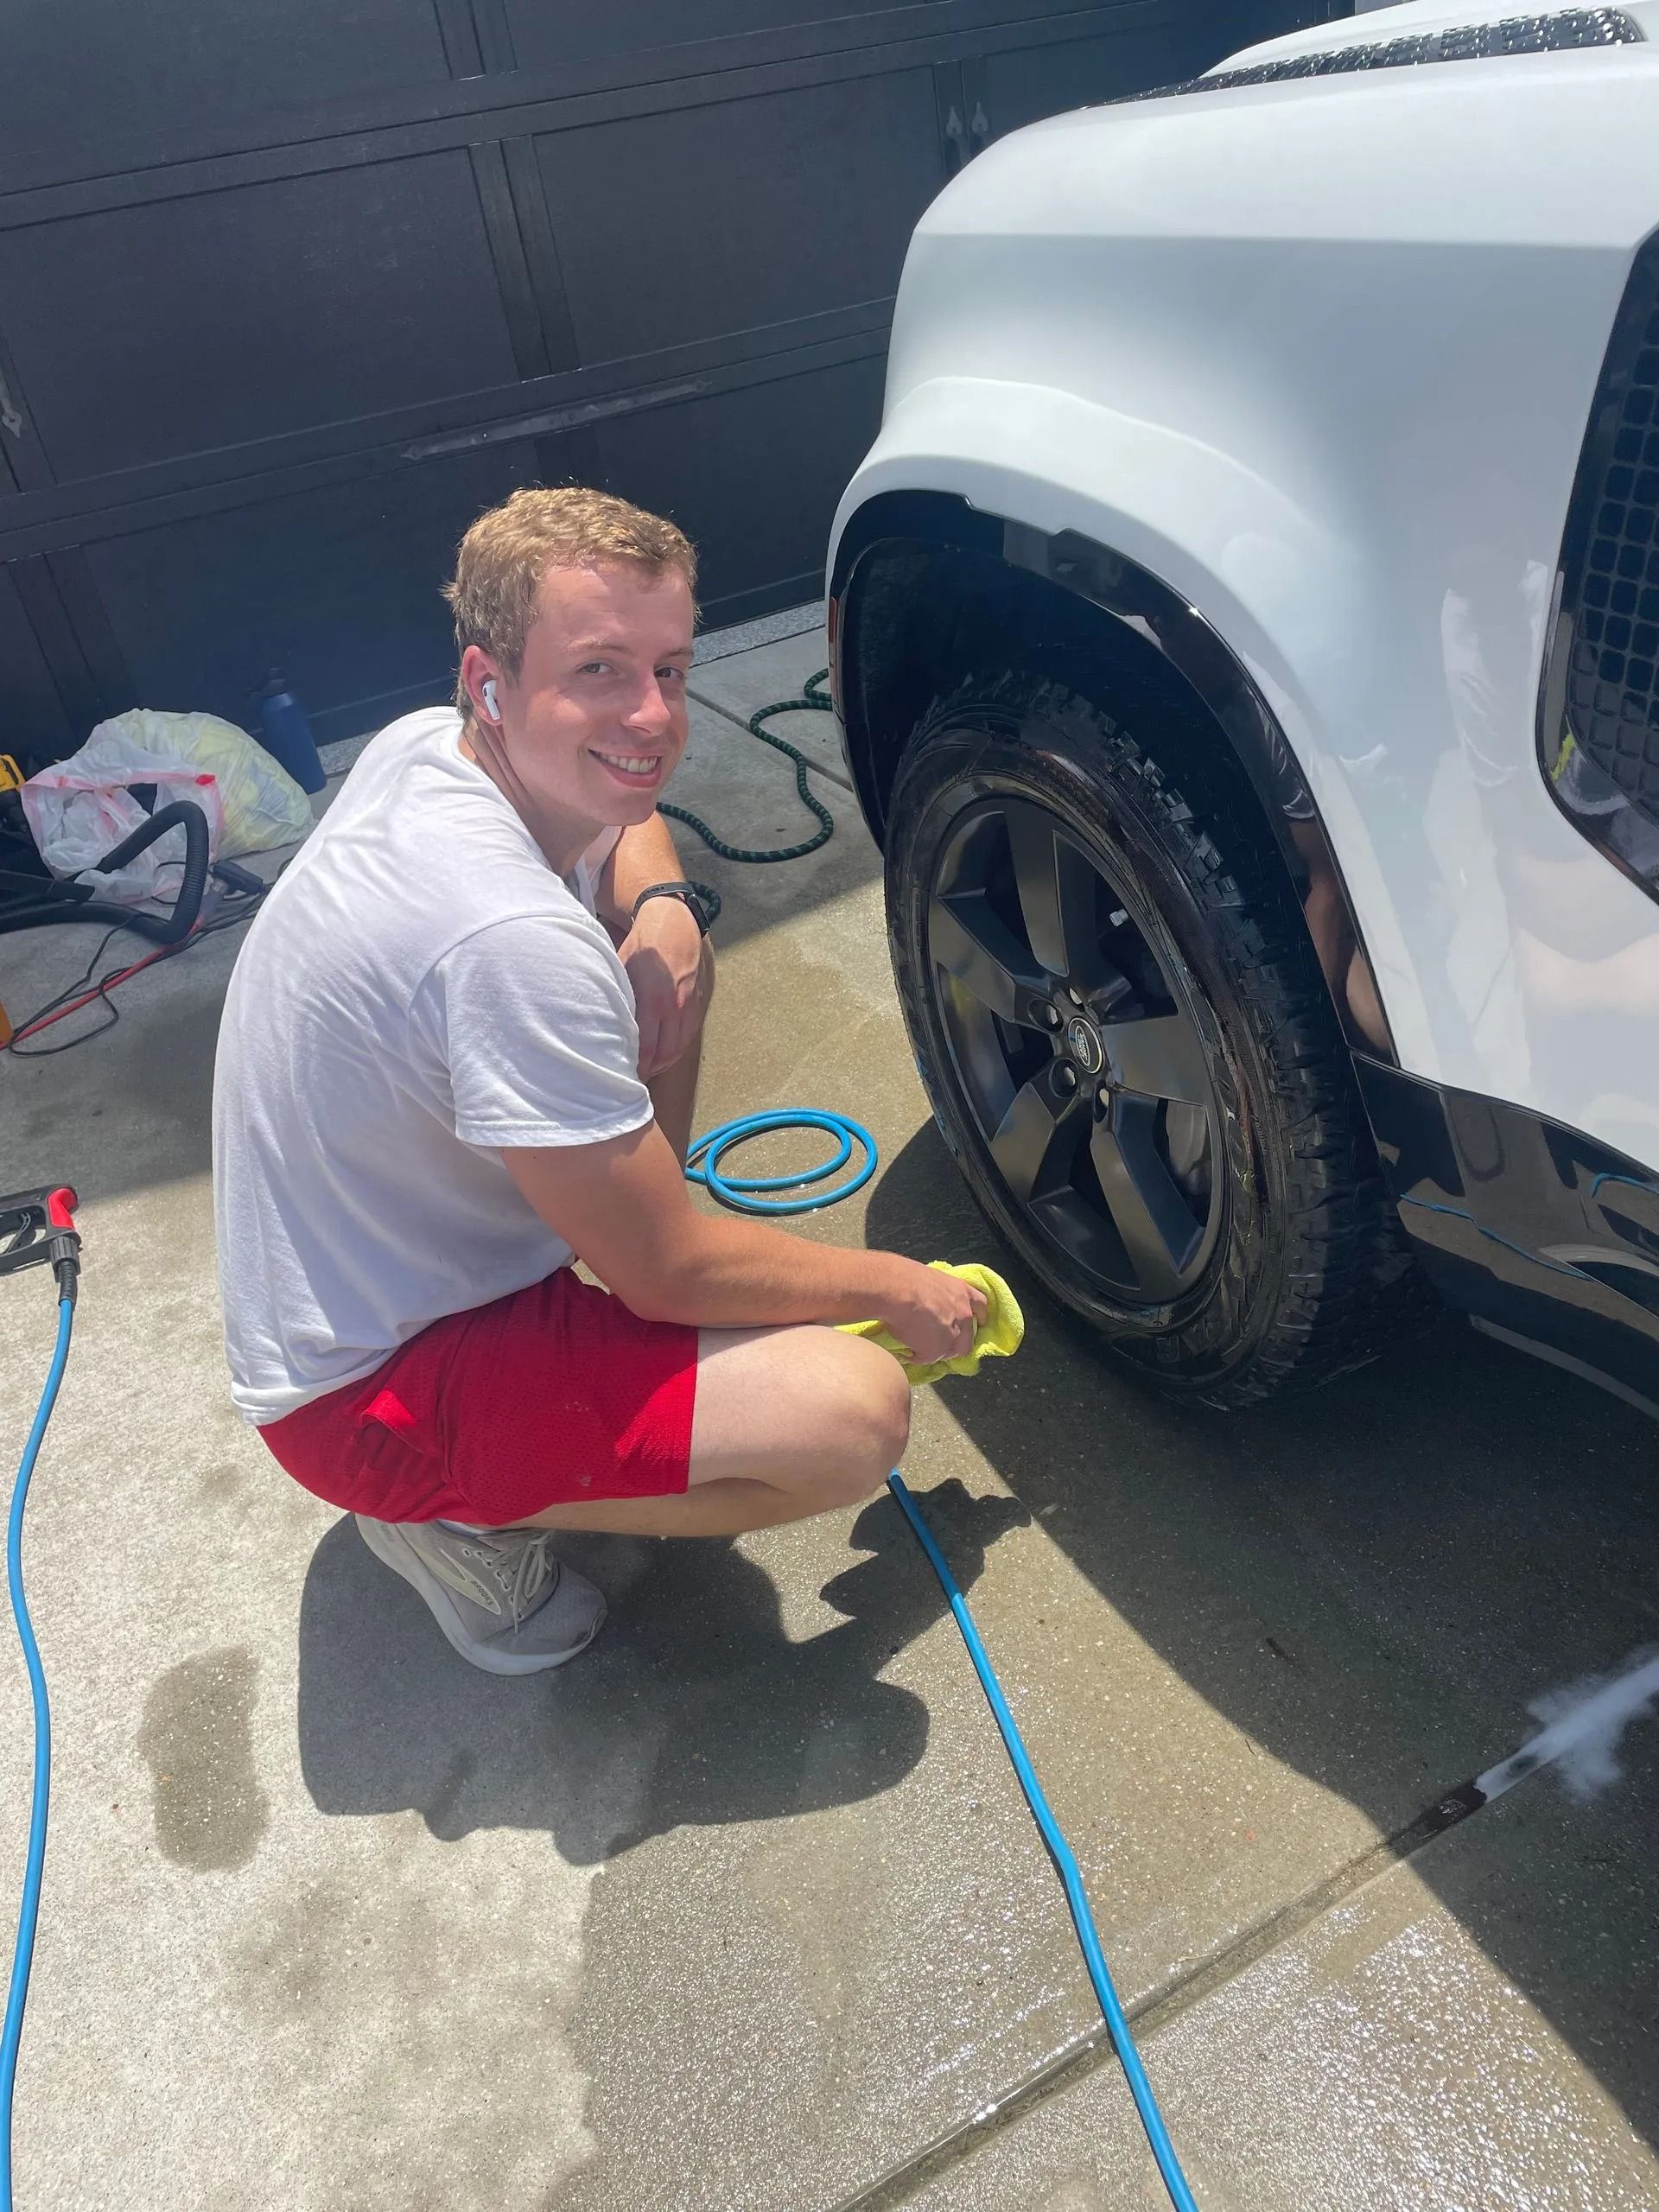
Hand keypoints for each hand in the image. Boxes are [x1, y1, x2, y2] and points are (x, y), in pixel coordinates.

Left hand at [617, 896, 711, 1078]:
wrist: (675, 926)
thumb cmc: (642, 947)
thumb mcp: (622, 969)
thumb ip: (618, 998)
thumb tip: (601, 1025)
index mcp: (652, 1001)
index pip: (644, 1048)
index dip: (635, 1067)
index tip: (623, 1077)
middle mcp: (674, 1008)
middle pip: (662, 1054)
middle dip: (648, 1071)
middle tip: (632, 1081)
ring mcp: (688, 1008)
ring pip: (677, 1049)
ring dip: (662, 1064)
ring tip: (647, 1073)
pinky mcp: (698, 1006)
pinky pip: (687, 1038)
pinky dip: (675, 1052)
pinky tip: (663, 1057)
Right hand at [880, 1259, 987, 1366]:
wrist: (895, 1289)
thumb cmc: (905, 1277)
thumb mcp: (932, 1280)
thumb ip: (939, 1295)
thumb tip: (928, 1302)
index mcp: (962, 1293)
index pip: (981, 1306)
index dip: (980, 1316)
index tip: (978, 1322)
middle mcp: (963, 1315)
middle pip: (967, 1339)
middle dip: (956, 1343)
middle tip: (940, 1342)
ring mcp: (951, 1336)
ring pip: (948, 1352)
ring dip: (935, 1351)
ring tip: (919, 1348)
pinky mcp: (936, 1351)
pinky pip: (925, 1358)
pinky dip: (915, 1357)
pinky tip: (905, 1352)